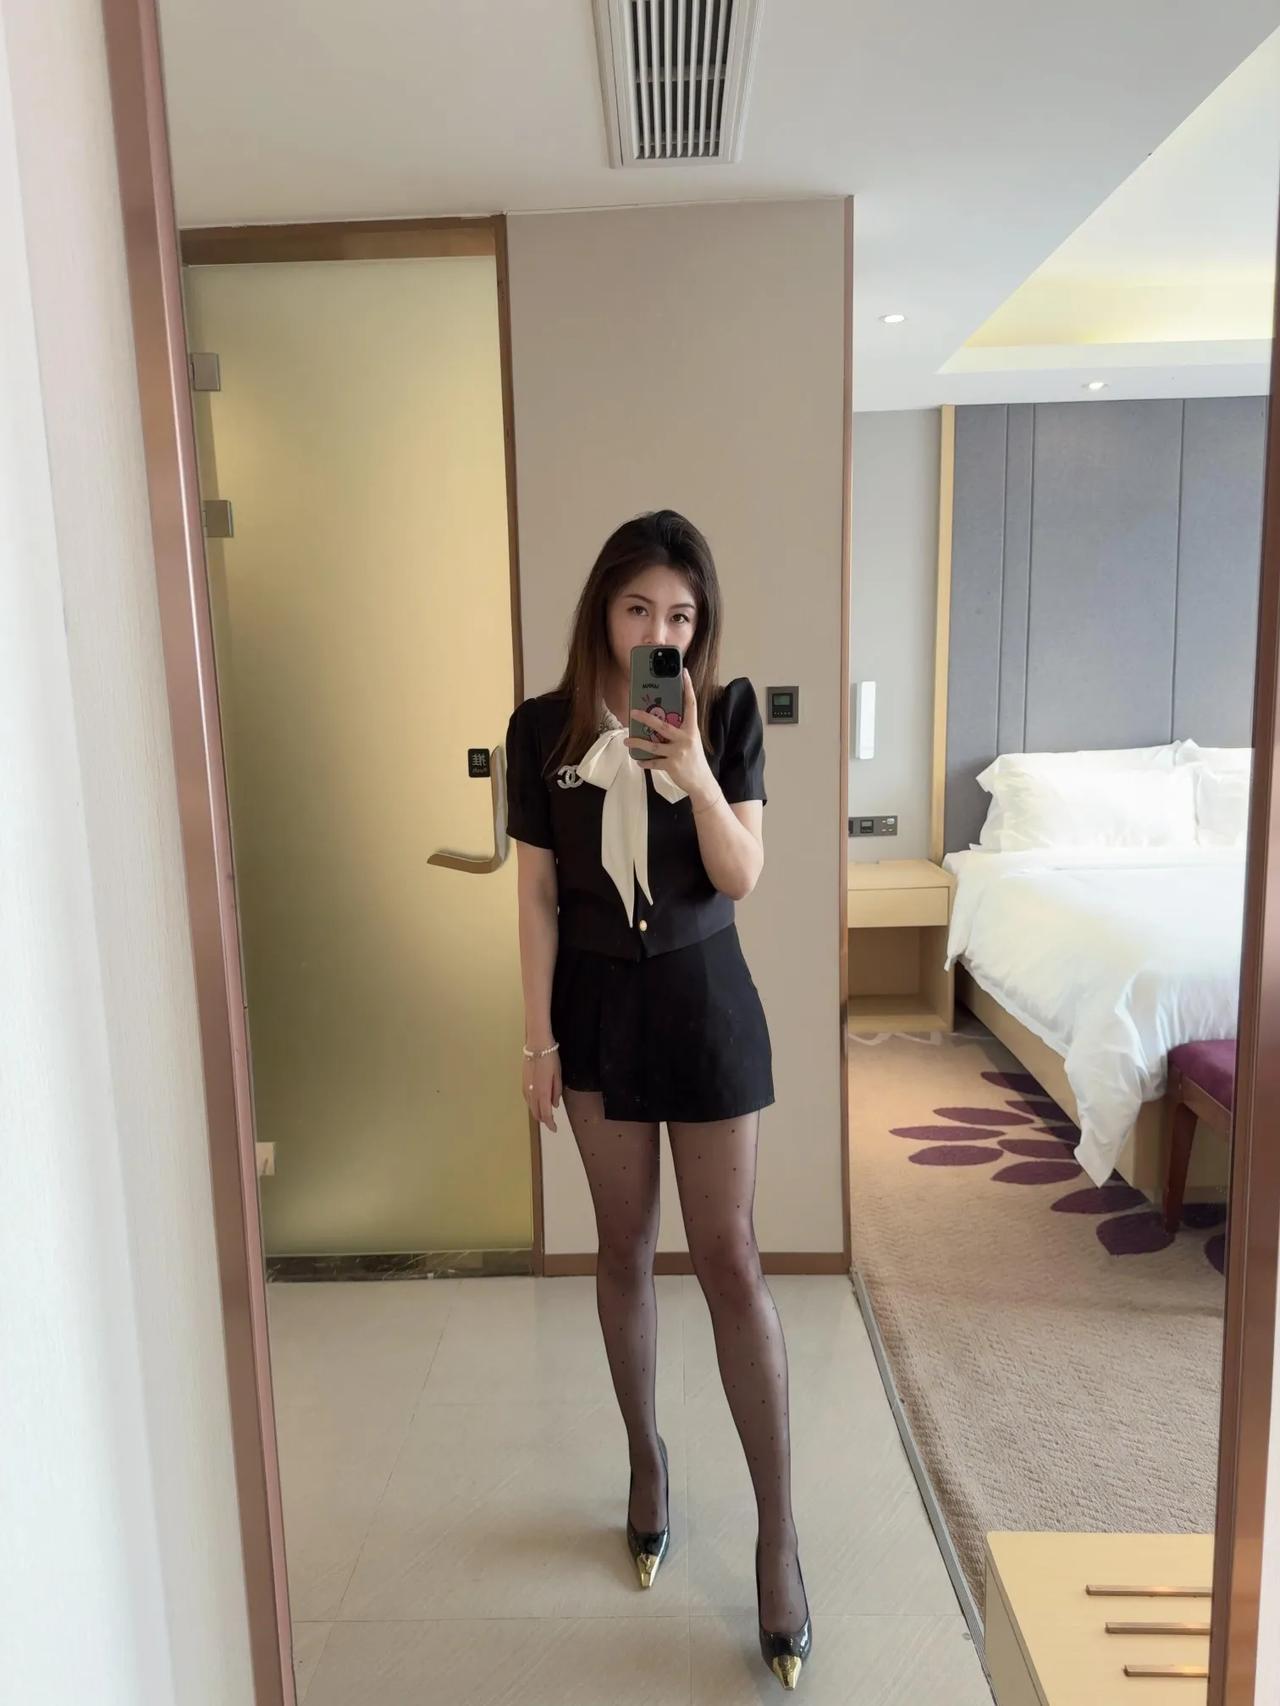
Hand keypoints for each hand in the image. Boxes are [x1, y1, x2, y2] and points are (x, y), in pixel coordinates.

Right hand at [522, 1050, 560, 1131]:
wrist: (537, 1045)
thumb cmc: (550, 1058)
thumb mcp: (558, 1075)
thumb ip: (556, 1092)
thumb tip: (555, 1105)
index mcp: (543, 1092)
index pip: (546, 1114)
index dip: (550, 1124)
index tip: (555, 1128)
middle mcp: (532, 1093)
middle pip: (536, 1113)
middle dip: (544, 1120)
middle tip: (551, 1122)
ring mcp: (526, 1088)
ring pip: (531, 1107)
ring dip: (538, 1113)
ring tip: (545, 1114)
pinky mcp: (523, 1083)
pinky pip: (527, 1099)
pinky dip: (533, 1105)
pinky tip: (537, 1103)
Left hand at [626, 669, 717, 804]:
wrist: (701, 781)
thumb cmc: (694, 758)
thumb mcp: (692, 740)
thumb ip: (680, 730)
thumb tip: (661, 720)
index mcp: (692, 729)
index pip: (691, 705)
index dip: (688, 688)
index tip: (684, 673)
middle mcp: (685, 739)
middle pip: (663, 726)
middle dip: (646, 719)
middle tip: (632, 712)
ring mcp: (678, 753)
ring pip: (653, 746)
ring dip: (638, 743)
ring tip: (627, 741)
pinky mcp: (672, 766)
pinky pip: (654, 763)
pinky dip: (644, 762)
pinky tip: (638, 760)